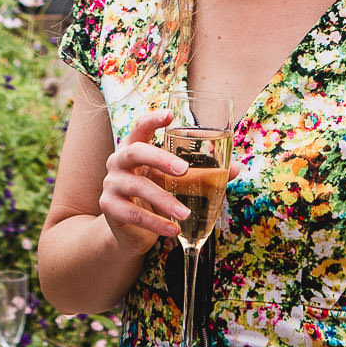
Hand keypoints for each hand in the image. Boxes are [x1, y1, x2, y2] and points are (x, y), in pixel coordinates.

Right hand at [99, 107, 189, 255]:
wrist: (129, 231)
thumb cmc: (154, 197)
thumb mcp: (174, 183)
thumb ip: (202, 174)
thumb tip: (236, 169)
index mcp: (135, 148)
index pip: (139, 127)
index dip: (152, 119)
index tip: (170, 115)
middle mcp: (119, 161)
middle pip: (136, 151)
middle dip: (160, 158)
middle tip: (184, 170)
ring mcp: (111, 184)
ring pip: (138, 187)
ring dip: (165, 200)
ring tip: (186, 214)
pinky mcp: (109, 208)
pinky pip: (134, 214)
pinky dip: (156, 223)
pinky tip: (173, 229)